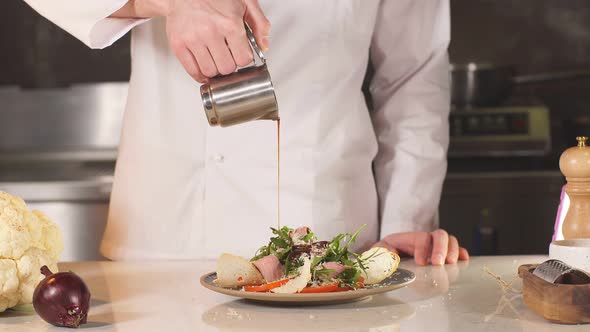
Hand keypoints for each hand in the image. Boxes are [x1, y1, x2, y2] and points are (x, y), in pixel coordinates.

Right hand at [131, 0, 269, 82]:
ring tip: (216, 59)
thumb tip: (264, 46)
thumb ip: (259, 23)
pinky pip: (192, 71)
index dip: (244, 59)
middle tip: (228, 56)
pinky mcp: (178, 44)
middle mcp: (210, 32)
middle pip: (227, 68)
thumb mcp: (245, 2)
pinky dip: (200, 74)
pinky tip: (204, 67)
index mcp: (229, 24)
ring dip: (215, 70)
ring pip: (210, 72)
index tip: (241, 55)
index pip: (243, 60)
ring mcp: (192, 39)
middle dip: (230, 65)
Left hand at [372, 230, 468, 265]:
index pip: (422, 238)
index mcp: (410, 237)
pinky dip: (462, 254)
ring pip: (450, 240)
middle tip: (438, 263)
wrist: (390, 255)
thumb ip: (382, 250)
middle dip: (441, 248)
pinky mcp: (444, 254)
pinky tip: (463, 261)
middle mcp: (426, 239)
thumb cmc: (387, 253)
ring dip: (453, 251)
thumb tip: (390, 255)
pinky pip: (458, 250)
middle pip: (440, 235)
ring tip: (451, 263)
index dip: (423, 250)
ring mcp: (436, 246)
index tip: (421, 263)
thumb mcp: (380, 250)